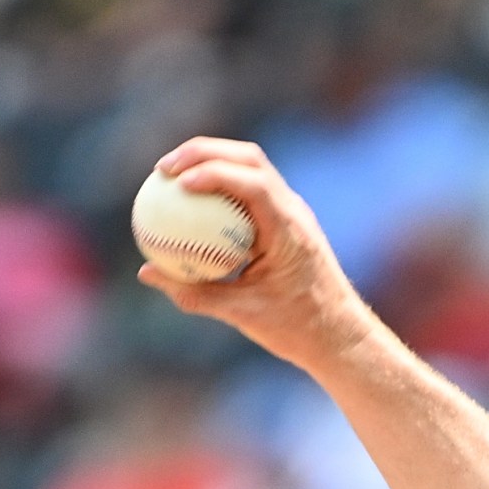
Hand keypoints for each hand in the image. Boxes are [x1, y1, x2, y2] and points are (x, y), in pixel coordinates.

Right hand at [137, 138, 377, 374]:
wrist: (341, 336)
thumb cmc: (299, 328)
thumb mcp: (243, 315)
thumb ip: (195, 293)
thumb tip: (147, 271)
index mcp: (290, 230)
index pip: (254, 183)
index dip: (214, 172)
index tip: (177, 182)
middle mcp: (295, 212)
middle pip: (249, 159)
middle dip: (203, 152)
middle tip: (162, 170)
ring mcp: (293, 213)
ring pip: (251, 169)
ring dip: (211, 162)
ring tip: (170, 177)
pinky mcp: (287, 221)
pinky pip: (250, 192)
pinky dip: (220, 187)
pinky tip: (189, 203)